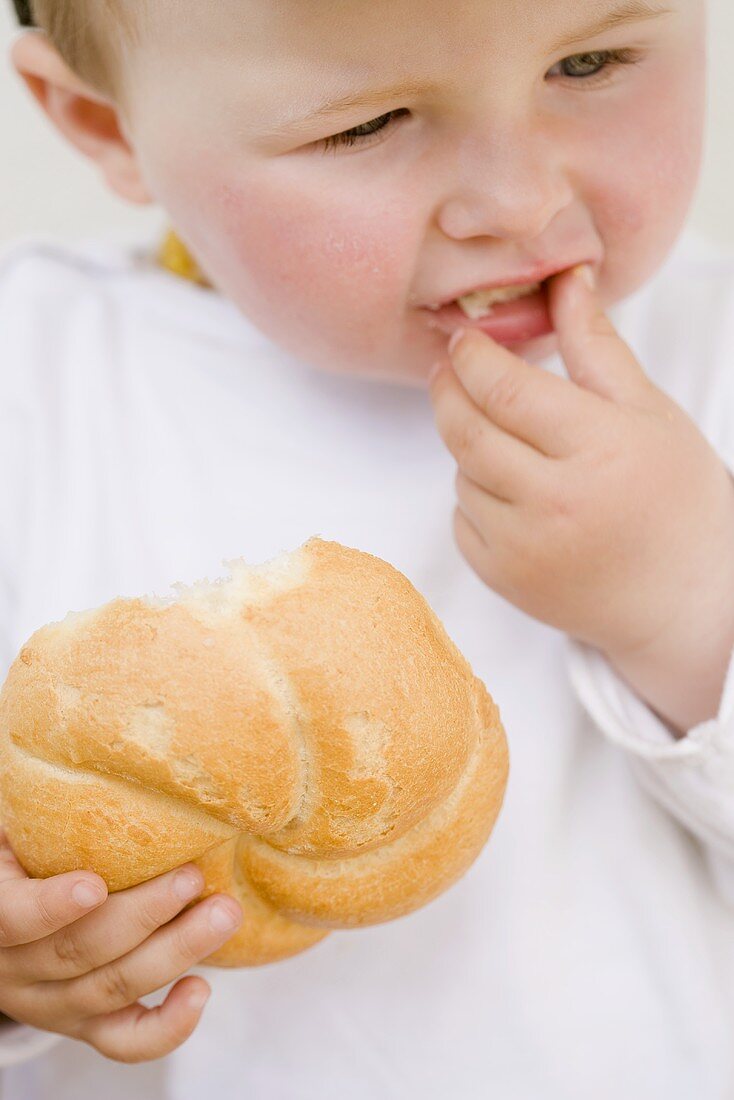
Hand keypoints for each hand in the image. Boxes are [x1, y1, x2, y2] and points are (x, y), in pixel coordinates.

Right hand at [0, 828, 241, 1062]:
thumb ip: (41, 809)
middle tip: (191, 877)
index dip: (50, 907)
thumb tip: (75, 731)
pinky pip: (125, 1042)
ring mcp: (55, 1003)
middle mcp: (18, 969)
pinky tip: (201, 989)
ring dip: (175, 952)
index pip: (11, 919)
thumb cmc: (27, 852)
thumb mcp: (16, 829)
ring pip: (113, 991)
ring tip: (223, 913)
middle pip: (80, 952)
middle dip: (143, 915)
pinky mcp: (88, 1025)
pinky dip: (167, 1028)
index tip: (94, 882)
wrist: (13, 916)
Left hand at [429, 265, 733, 730]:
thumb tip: (564, 280)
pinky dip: (475, 497)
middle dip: (447, 390)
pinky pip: (461, 520)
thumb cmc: (677, 501)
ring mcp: (523, 546)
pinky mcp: (504, 579)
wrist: (683, 600)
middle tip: (449, 370)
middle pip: (466, 429)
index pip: (505, 389)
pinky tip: (512, 493)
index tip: (464, 339)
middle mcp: (553, 500)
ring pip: (461, 473)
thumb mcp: (648, 412)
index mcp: (597, 447)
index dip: (473, 357)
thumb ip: (596, 346)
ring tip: (508, 442)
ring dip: (469, 448)